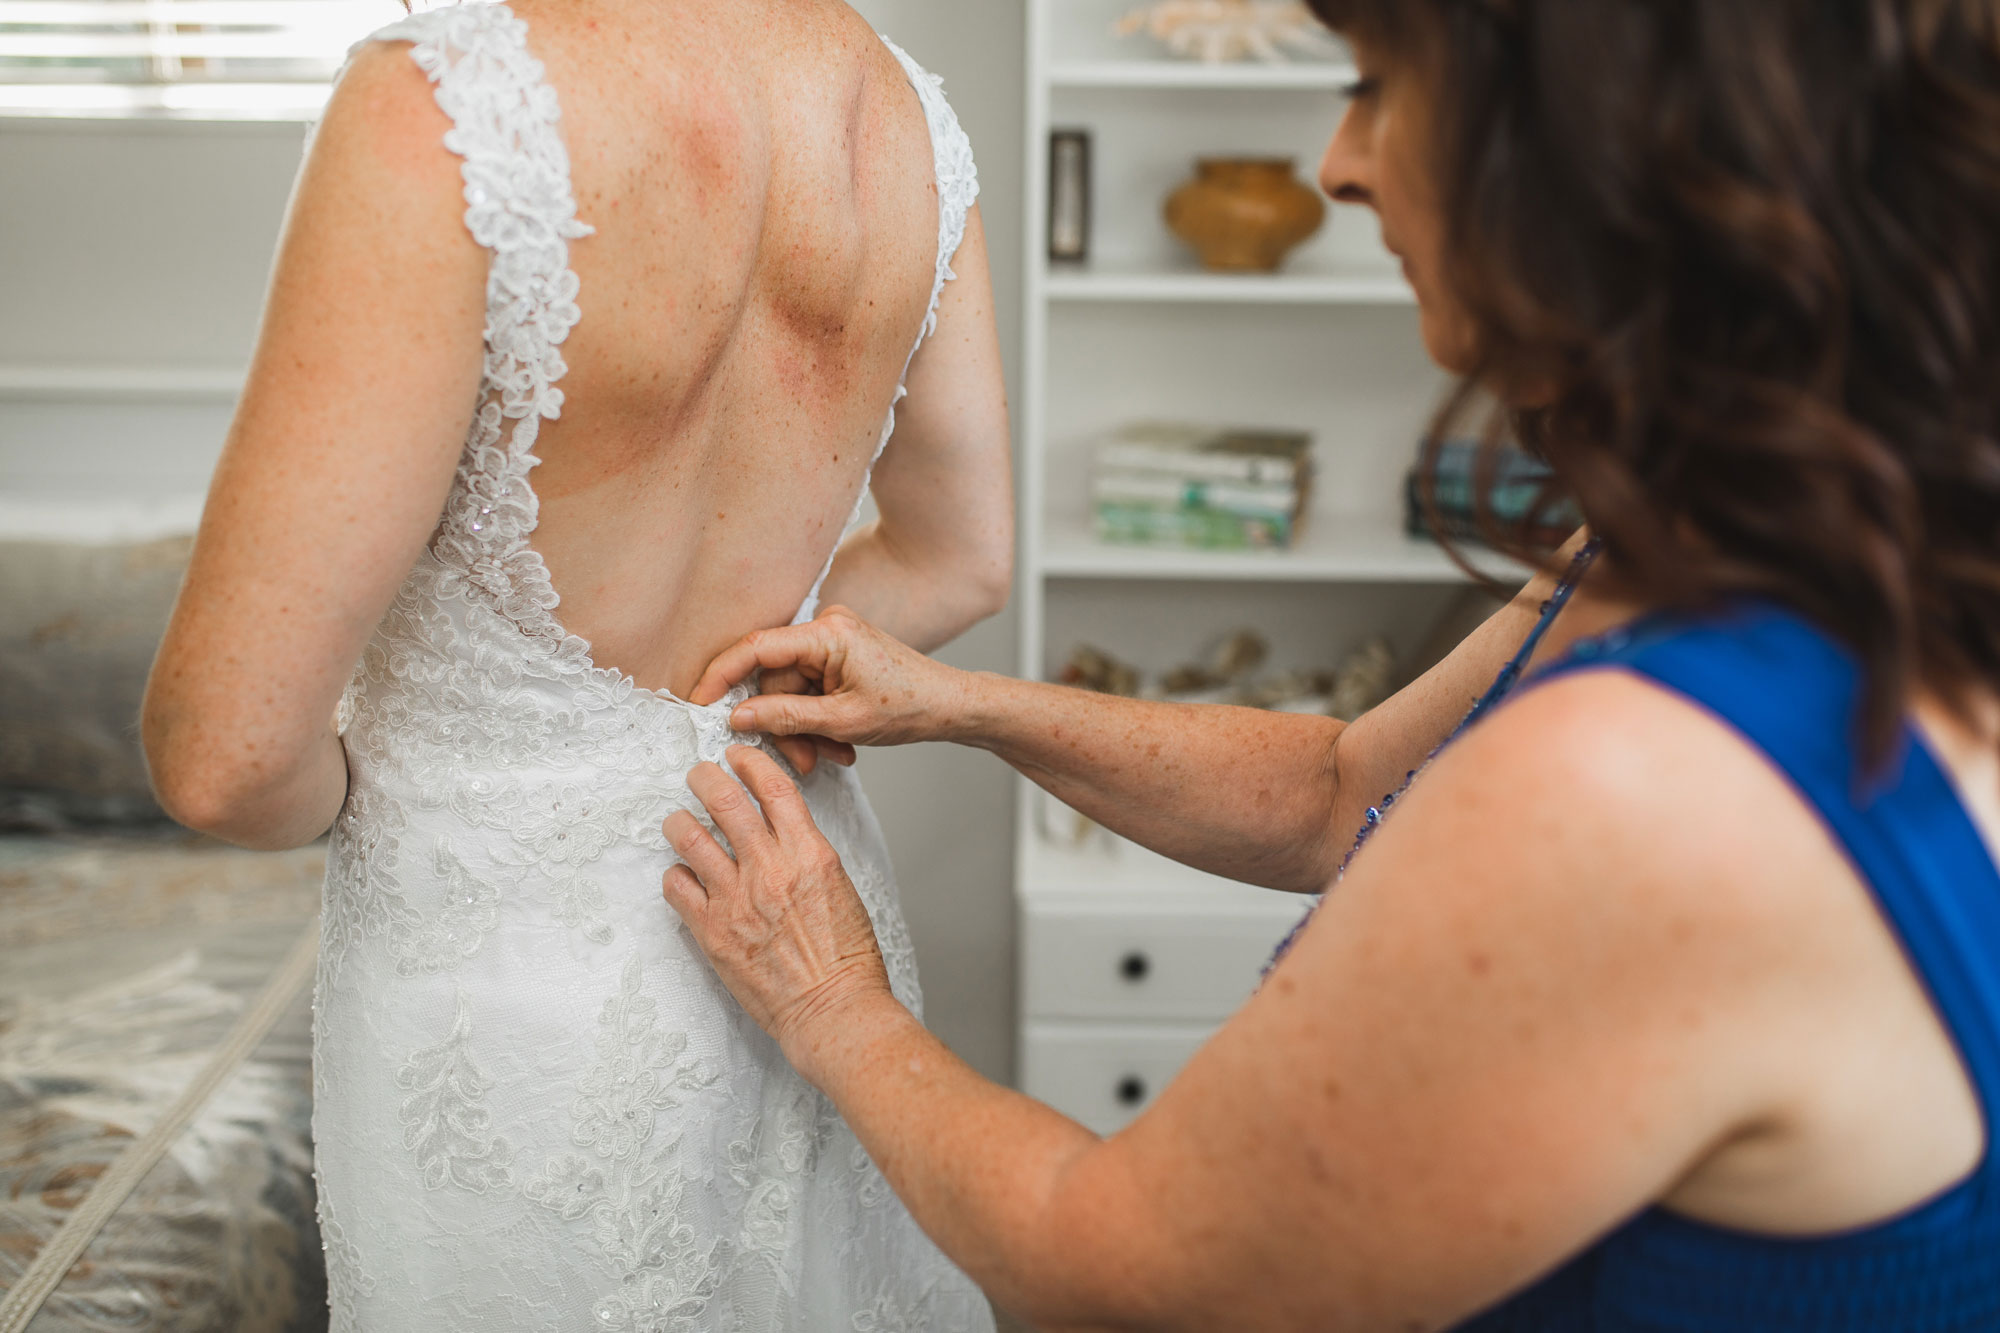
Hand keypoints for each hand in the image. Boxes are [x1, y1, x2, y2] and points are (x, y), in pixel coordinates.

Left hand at [661, 746, 896, 1077]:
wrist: (833, 1010)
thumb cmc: (847, 960)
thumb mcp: (841, 888)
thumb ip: (807, 855)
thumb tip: (780, 835)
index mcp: (810, 853)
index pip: (773, 787)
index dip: (750, 763)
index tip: (737, 756)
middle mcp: (769, 868)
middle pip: (723, 800)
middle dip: (704, 777)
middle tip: (698, 774)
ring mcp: (736, 899)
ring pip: (688, 836)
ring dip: (679, 821)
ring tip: (678, 821)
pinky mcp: (712, 931)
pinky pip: (676, 886)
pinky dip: (676, 875)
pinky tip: (683, 878)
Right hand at [688, 605, 971, 750]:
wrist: (951, 706)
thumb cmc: (909, 707)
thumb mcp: (842, 721)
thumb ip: (785, 716)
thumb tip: (737, 716)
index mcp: (827, 632)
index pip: (756, 647)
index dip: (721, 675)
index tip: (697, 703)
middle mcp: (825, 626)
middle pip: (774, 678)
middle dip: (784, 723)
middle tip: (802, 759)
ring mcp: (831, 640)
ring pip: (790, 690)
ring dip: (804, 728)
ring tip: (832, 755)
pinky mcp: (837, 655)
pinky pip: (808, 689)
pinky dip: (817, 719)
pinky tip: (839, 742)